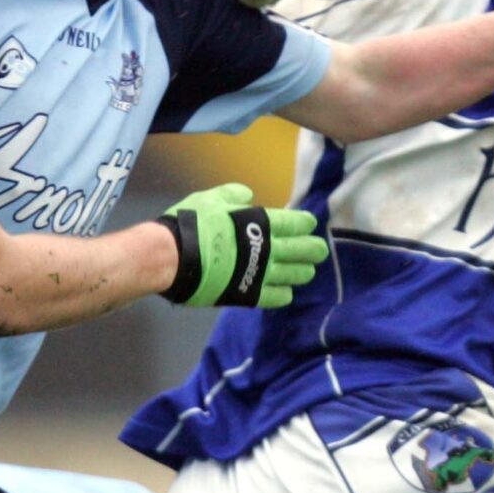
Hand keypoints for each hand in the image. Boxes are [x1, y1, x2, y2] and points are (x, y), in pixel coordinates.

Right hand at [161, 184, 328, 308]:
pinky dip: (283, 293)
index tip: (310, 225)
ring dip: (302, 272)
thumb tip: (247, 196)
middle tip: (320, 251)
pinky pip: (275, 296)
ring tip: (308, 272)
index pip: (293, 223)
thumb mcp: (210, 199)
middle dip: (312, 250)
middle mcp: (267, 248)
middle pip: (300, 250)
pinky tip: (287, 292)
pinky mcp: (248, 294)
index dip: (304, 224)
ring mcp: (260, 274)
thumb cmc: (191, 223)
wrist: (173, 258)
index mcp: (260, 222)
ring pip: (293, 275)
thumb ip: (231, 196)